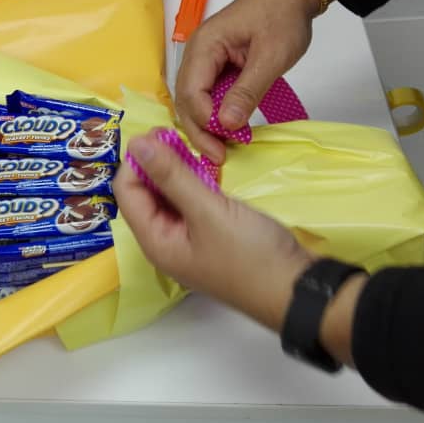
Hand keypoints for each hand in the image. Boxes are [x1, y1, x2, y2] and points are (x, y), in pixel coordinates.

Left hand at [115, 131, 312, 330]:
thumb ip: (171, 175)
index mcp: (155, 241)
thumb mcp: (208, 210)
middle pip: (145, 194)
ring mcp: (187, 241)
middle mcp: (164, 242)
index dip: (136, 160)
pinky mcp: (209, 236)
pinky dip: (193, 183)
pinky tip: (207, 167)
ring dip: (175, 171)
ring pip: (168, 197)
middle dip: (155, 163)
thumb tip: (136, 144)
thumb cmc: (250, 254)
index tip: (158, 132)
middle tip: (176, 134)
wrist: (297, 290)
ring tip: (191, 146)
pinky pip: (190, 204)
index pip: (126, 193)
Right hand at [175, 0, 325, 163]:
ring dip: (205, 125)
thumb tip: (225, 124)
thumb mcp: (270, 56)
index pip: (191, 92)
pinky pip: (207, 95)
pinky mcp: (215, 66)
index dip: (203, 122)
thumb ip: (247, 91)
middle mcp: (196, 54)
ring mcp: (204, 60)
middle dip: (199, 130)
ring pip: (194, 100)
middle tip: (218, 157)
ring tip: (222, 148)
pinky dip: (215, 114)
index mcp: (204, 46)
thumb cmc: (282, 16)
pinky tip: (227, 130)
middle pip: (185, 100)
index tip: (222, 145)